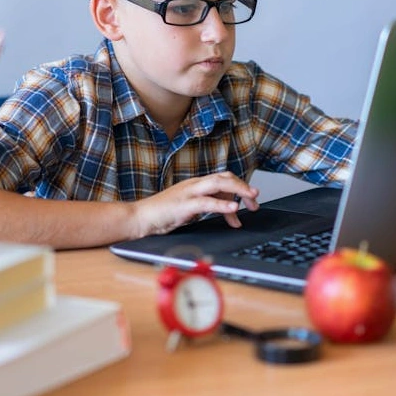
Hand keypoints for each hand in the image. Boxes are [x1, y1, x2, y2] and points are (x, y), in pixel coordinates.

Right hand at [133, 171, 259, 236]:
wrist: (139, 218)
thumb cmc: (162, 215)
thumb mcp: (190, 210)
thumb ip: (209, 208)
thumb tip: (230, 214)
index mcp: (196, 184)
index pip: (223, 179)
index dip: (240, 187)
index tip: (251, 202)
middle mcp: (194, 184)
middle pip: (224, 177)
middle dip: (243, 187)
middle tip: (256, 200)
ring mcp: (188, 192)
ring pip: (218, 184)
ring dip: (238, 190)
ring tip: (251, 199)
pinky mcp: (183, 205)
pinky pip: (206, 202)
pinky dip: (222, 204)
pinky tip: (233, 208)